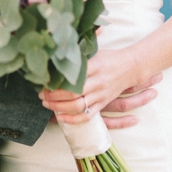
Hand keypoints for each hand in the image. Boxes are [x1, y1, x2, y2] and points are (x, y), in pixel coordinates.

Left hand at [40, 47, 160, 125]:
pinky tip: (61, 117)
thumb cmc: (108, 58)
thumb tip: (55, 54)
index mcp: (94, 66)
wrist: (130, 67)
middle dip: (53, 96)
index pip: (71, 76)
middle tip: (41, 94)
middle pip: (72, 93)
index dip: (55, 82)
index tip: (43, 82)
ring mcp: (101, 95)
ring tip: (46, 104)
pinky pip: (87, 116)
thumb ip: (77, 54)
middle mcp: (97, 82)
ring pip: (78, 106)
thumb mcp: (93, 51)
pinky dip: (73, 119)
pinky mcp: (103, 103)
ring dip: (59, 107)